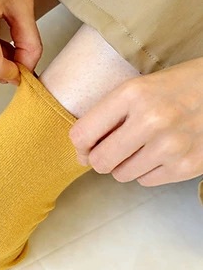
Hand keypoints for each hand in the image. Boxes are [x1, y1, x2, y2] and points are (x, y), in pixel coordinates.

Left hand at [69, 57, 202, 186]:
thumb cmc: (174, 88)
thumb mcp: (137, 88)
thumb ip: (107, 115)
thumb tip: (82, 152)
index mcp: (131, 94)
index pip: (82, 134)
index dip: (80, 145)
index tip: (86, 146)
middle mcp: (151, 120)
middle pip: (100, 161)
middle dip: (100, 159)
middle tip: (112, 150)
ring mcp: (171, 145)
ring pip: (122, 175)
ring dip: (125, 165)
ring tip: (141, 147)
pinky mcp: (188, 165)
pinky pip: (146, 181)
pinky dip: (148, 171)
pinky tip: (159, 153)